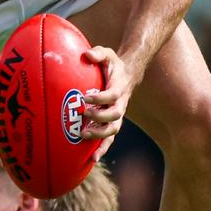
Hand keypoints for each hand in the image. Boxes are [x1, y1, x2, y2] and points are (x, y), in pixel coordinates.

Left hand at [81, 46, 133, 160]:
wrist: (127, 74)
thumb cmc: (113, 64)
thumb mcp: (107, 53)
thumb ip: (98, 52)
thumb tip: (87, 54)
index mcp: (119, 88)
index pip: (112, 96)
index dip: (100, 98)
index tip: (86, 97)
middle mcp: (120, 104)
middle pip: (114, 116)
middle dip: (99, 117)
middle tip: (83, 114)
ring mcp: (117, 115)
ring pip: (113, 130)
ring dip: (99, 135)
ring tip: (83, 135)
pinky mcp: (112, 122)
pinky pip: (109, 138)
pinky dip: (103, 149)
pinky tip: (92, 159)